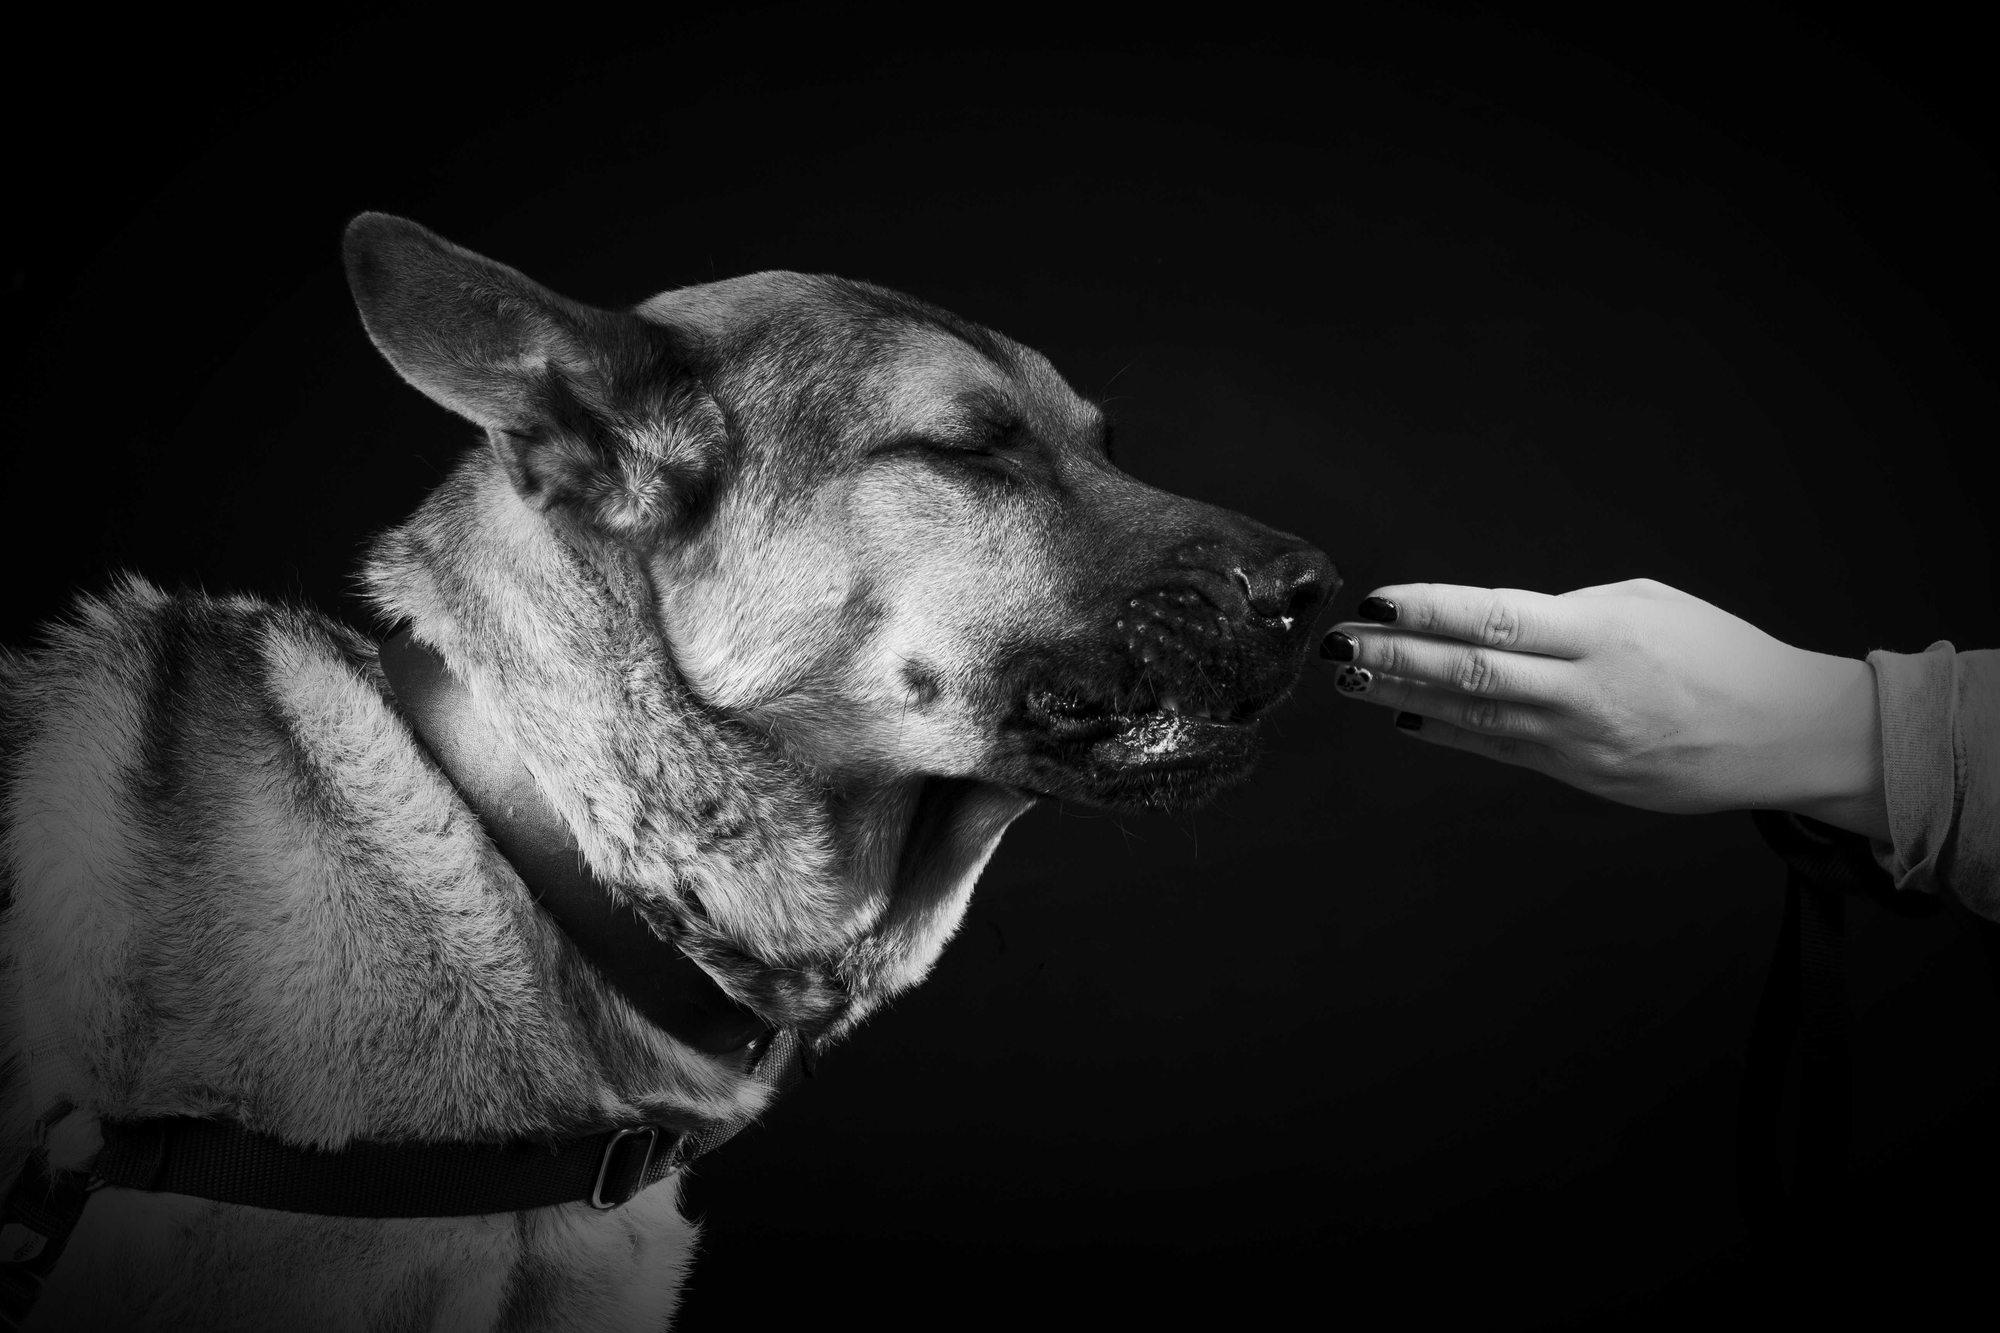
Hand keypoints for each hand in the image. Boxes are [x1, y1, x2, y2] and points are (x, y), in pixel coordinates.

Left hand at [1319, 578, 1890, 839]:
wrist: (1786, 734)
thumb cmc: (1718, 654)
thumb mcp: (1647, 605)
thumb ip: (1567, 612)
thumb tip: (1492, 618)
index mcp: (1603, 632)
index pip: (1497, 616)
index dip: (1430, 611)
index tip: (1378, 601)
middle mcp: (1585, 688)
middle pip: (1471, 670)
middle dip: (1395, 657)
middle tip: (1337, 646)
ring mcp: (1581, 739)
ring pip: (1475, 715)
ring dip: (1406, 696)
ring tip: (1352, 681)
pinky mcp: (1582, 775)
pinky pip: (1501, 751)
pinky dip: (1449, 733)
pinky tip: (1405, 717)